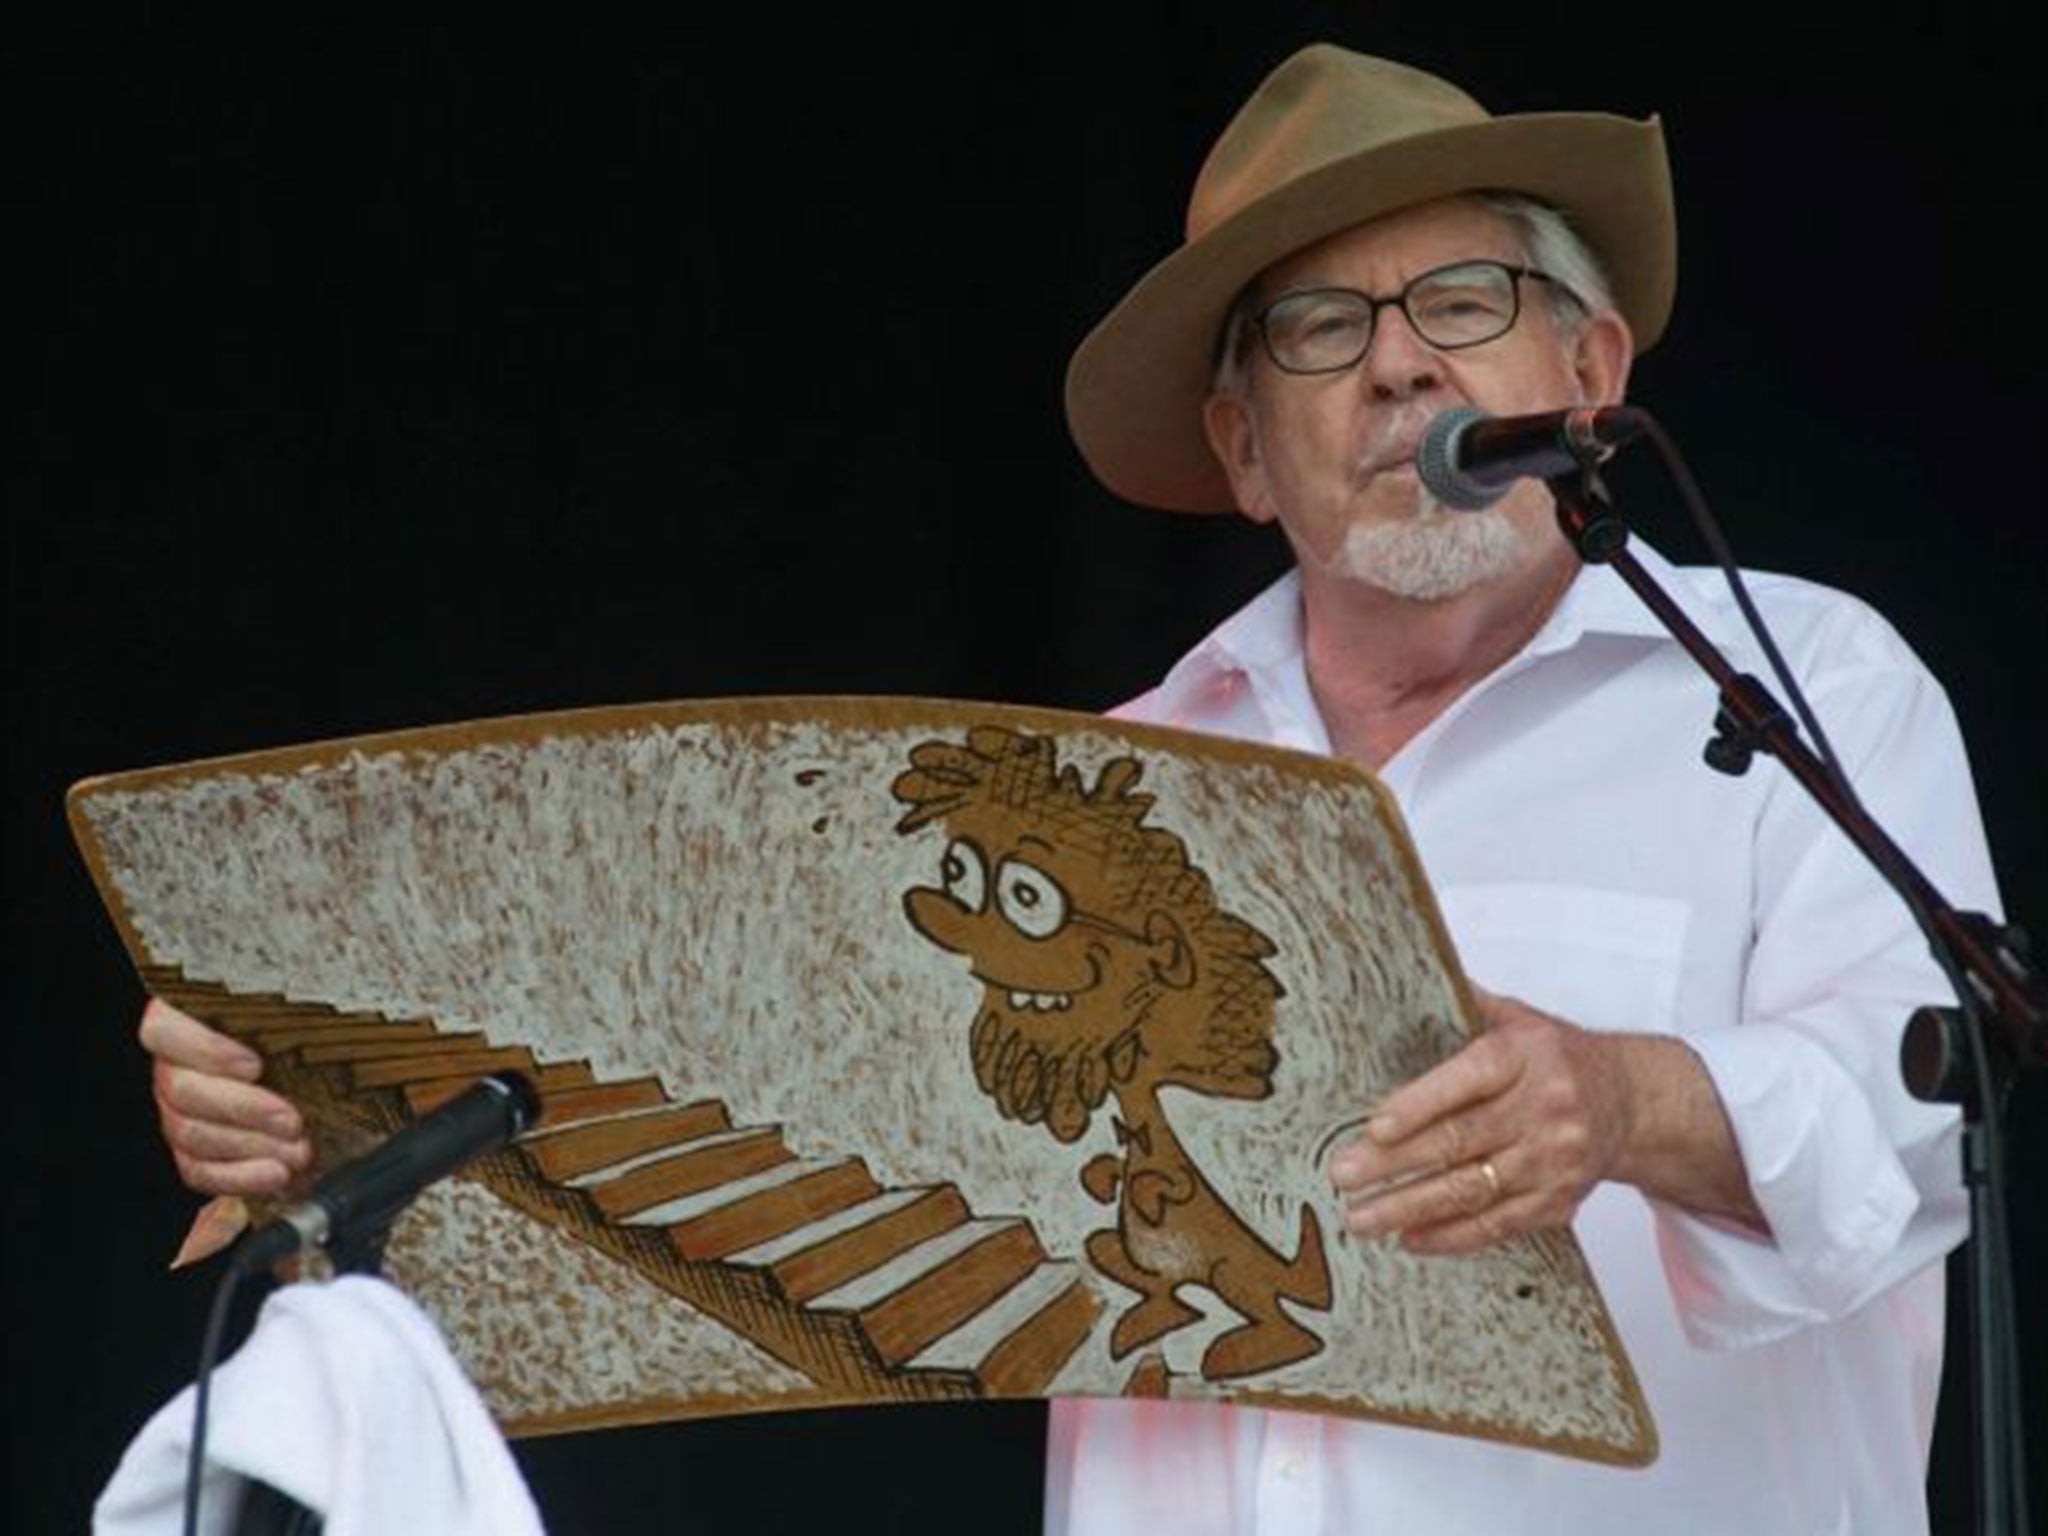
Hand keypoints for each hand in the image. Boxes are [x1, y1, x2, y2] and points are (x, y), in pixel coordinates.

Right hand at [140, 998, 310, 1195]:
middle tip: (292, 1120)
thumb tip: (318, 1014)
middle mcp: (173, 1066)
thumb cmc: (302, 1039)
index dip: (205, 1050)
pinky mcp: (190, 1152)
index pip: (164, 1029)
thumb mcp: (294, 1019)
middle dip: (243, 1109)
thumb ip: (287, 1017)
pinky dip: (240, 1177)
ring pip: (190, 1133)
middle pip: (182, 1089)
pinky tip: (276, 1175)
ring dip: (250, 1146)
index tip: (255, 1066)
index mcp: (185, 1022)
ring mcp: (175, 1111)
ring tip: (297, 1151)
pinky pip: (198, 1170)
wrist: (314, 1083)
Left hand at [1328, 988, 1636, 1254]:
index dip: (1419, 1105)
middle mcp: (1545, 1109)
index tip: (1374, 1127)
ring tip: (1361, 1217)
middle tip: (1343, 1175)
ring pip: (1474, 1191)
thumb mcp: (1518, 1017)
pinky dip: (1451, 1236)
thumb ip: (1465, 1004)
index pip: (1468, 1080)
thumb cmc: (1557, 1057)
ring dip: (1411, 1208)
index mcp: (1527, 1055)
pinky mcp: (1560, 1202)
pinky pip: (1499, 1225)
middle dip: (1395, 1163)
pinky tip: (1409, 1238)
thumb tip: (1410, 967)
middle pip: (1460, 1142)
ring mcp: (1554, 1161)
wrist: (1631, 1102)